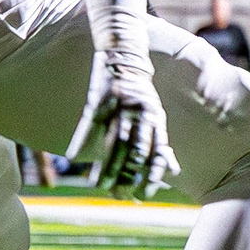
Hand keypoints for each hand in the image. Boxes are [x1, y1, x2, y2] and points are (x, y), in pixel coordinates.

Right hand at [68, 56, 178, 199]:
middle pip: (134, 151)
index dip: (151, 176)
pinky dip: (81, 140)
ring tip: (99, 186)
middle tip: (118, 196)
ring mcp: (119, 107)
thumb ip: (162, 145)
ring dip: (106, 165)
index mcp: (156, 121)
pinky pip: (88, 123)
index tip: (144, 196)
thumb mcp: (157, 118)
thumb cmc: (141, 94)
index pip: (156, 152)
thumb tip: (175, 172)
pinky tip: (74, 157)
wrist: (125, 54)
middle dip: (127, 175)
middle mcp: (140, 115)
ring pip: (112, 141)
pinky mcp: (99, 99)